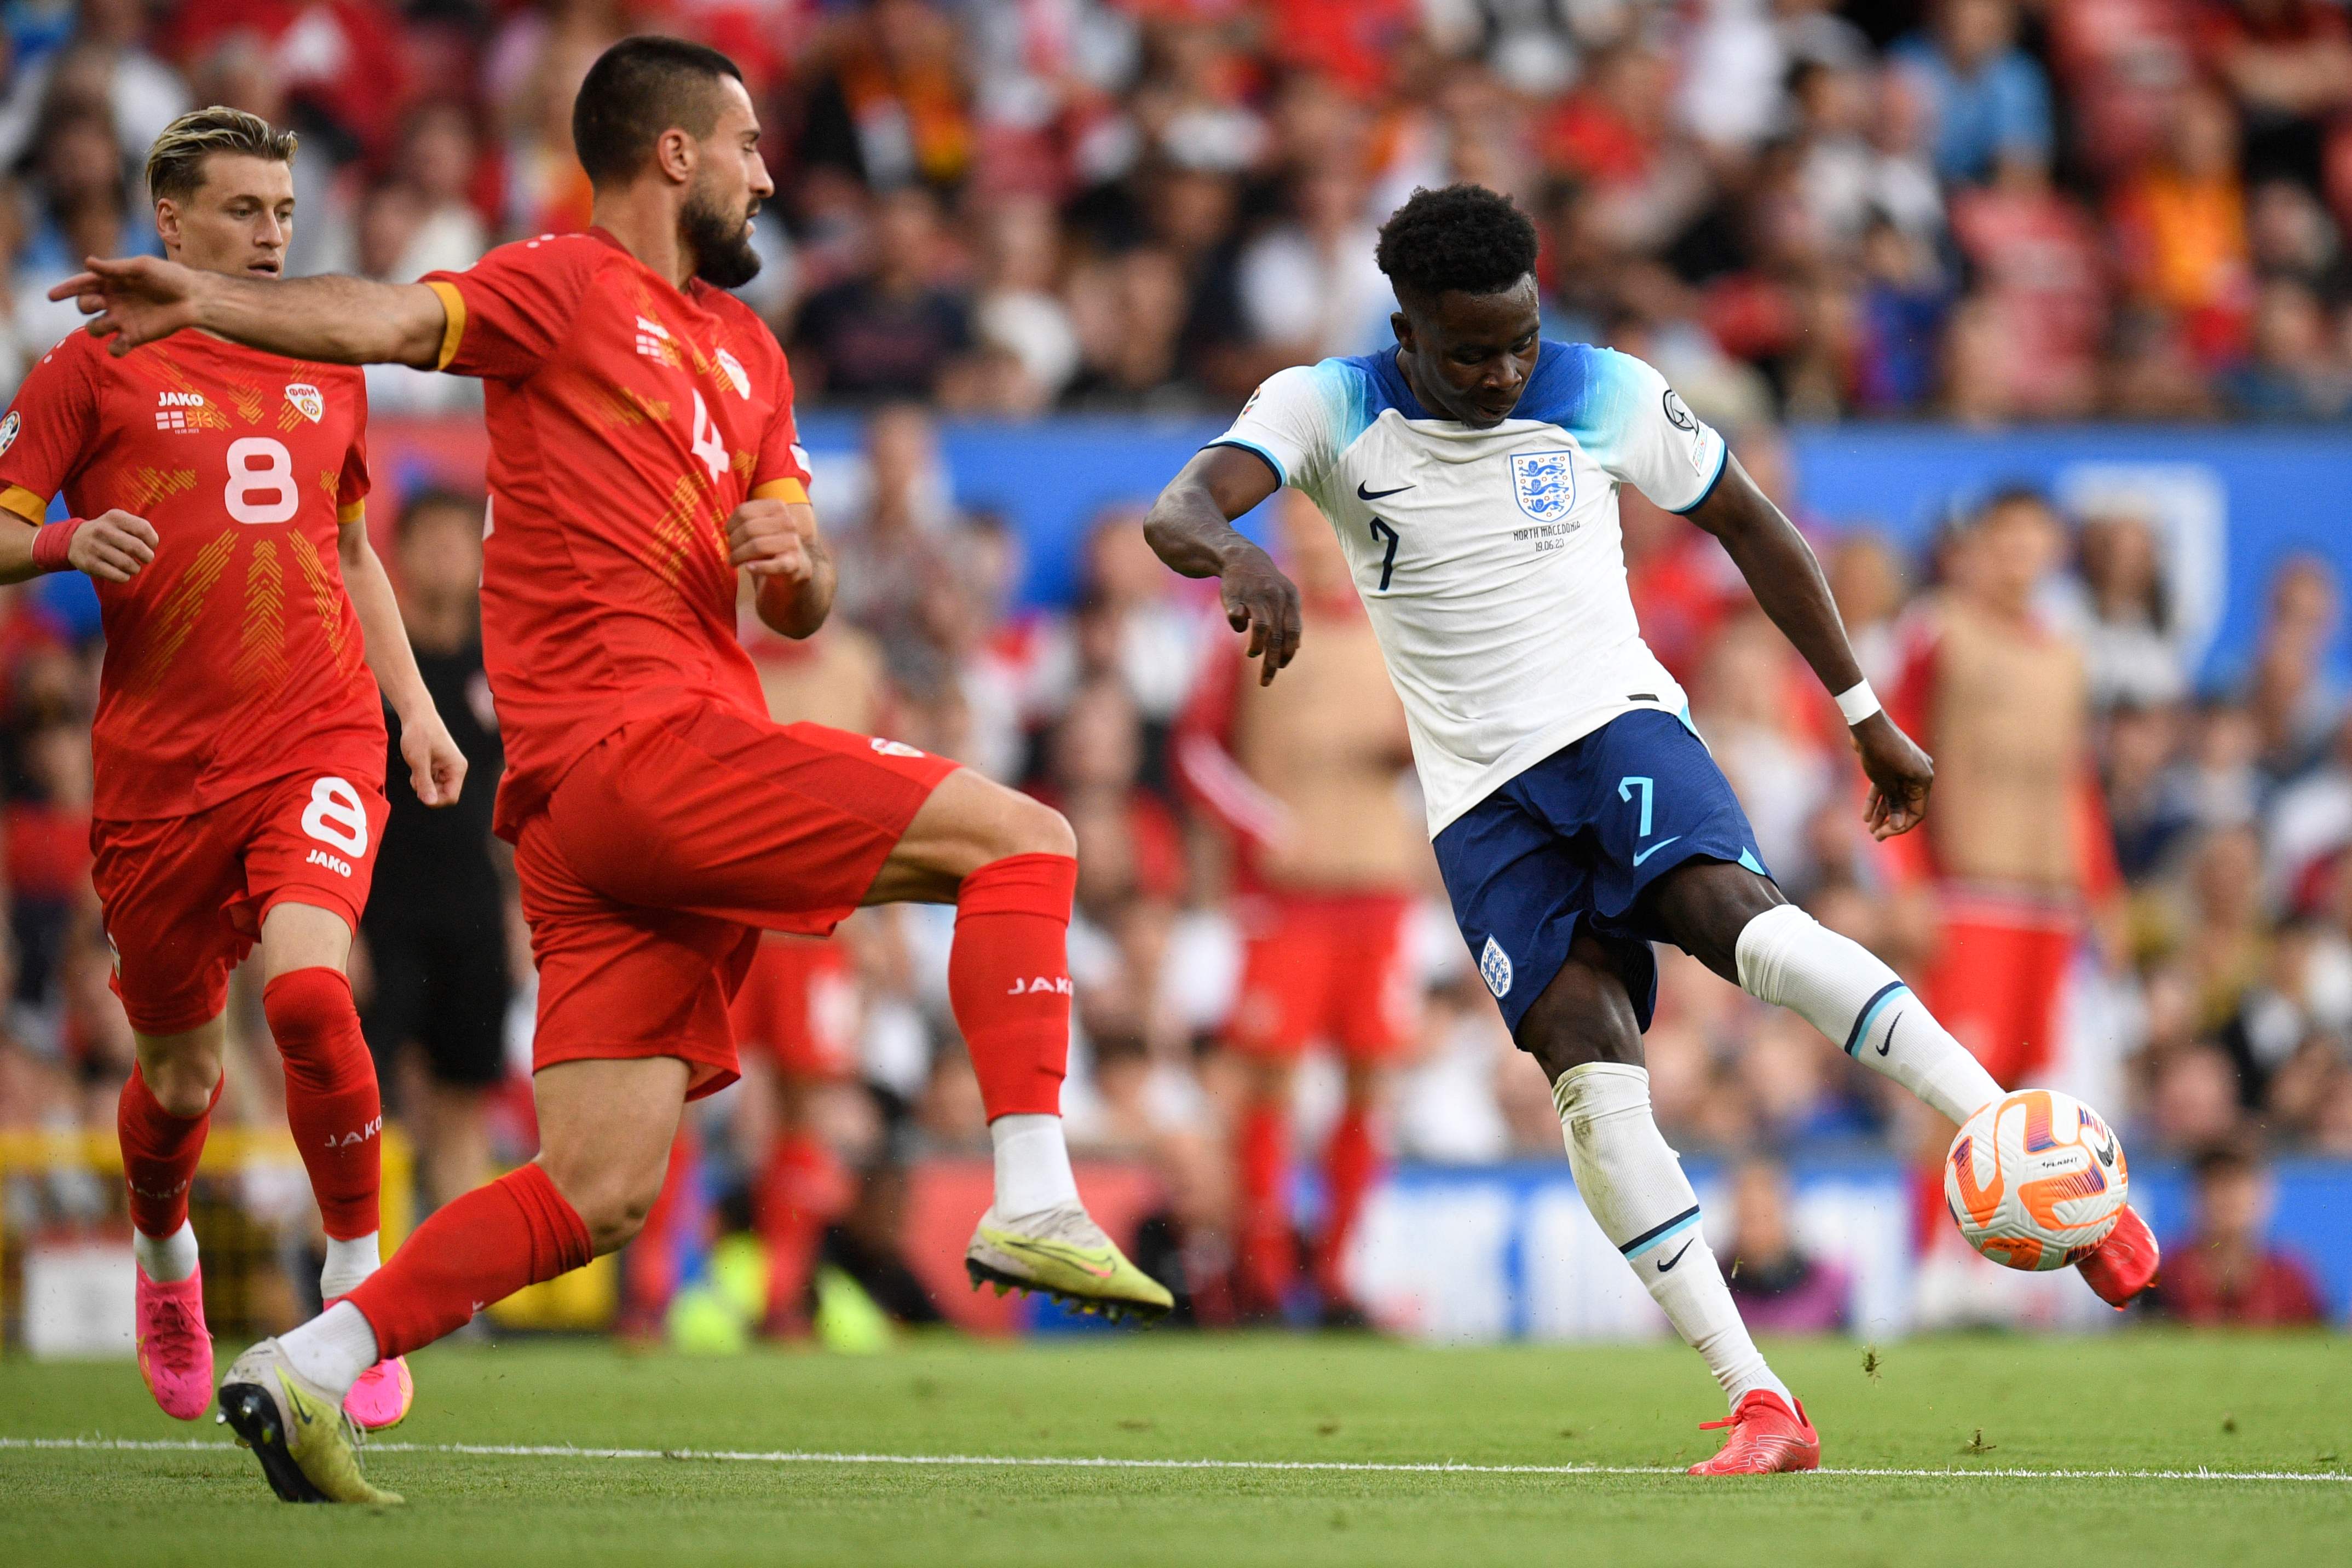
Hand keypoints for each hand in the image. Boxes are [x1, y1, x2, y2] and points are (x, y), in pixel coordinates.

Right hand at [50, 255, 208, 354]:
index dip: (65, 289)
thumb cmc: (170, 277)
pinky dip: (115, 349)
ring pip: (94, 329)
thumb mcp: (142, 267)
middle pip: (83, 307)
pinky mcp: (135, 337)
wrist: (195, 298)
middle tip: (101, 302)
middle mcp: (112, 301)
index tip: (51, 296)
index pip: (81, 285)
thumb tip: (87, 262)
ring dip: (96, 327)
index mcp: (111, 282)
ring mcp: (122, 320)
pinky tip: (123, 342)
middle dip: (85, 305)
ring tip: (112, 322)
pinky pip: (115, 349)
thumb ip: (115, 268)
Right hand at [68, 509, 158, 581]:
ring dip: (136, 569)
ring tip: (133, 567)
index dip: (153, 541)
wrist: (73, 540)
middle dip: (147, 557)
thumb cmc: (108, 533)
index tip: (151, 546)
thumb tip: (152, 546)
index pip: (143, 529)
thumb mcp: (120, 522)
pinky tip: (123, 574)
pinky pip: (117, 576)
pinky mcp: (90, 563)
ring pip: (127, 564)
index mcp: (114, 517)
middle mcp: (103, 530)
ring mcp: (94, 547)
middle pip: (136, 547)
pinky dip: (125, 577)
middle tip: (146, 559)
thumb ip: (139, 529)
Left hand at [398, 710, 467, 806]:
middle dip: (428, 790)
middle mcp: (455, 769)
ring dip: (423, 783)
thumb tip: (429, 802)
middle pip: (444, 793)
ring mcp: (447, 767)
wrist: (417, 714)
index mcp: (457, 767)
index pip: (451, 796)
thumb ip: (424, 783)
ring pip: (436, 787)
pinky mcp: (439, 764)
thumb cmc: (419, 734)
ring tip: (415, 769)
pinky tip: (416, 766)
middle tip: (415, 778)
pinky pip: (432, 779)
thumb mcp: (418, 760)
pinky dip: (422, 777)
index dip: (435, 800)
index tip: (419, 792)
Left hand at [725, 499, 813, 584]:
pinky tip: (749, 568)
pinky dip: (758, 567)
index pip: (744, 512)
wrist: (793, 565)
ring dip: (739, 556)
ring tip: (734, 562)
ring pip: (757, 546)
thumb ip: (745, 520)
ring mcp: (793, 543)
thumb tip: (727, 528)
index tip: (729, 534)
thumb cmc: (769, 542)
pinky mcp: (794, 563)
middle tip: (731, 552)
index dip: (731, 525)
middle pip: (748, 529)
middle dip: (734, 543)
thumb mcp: (759, 524)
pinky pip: (773, 565)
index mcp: (778, 507)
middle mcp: (788, 522)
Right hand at [1220, 541, 1302, 685]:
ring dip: (1257, 647)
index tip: (1281, 666)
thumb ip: (1290, 621)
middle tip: (1266, 680)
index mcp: (1291, 598)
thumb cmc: (1264, 584)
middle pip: (1277, 636)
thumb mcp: (1284, 597)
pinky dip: (1237, 626)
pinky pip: (1237, 617)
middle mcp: (1275, 596)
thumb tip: (1296, 649)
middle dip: (1272, 662)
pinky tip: (1238, 625)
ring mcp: (1255, 594)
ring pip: (1262, 628)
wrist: (1241, 556)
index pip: (1293, 632)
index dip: (1287, 652)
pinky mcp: (1234, 594)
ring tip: (1252, 653)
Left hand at [1852, 711, 1931, 839]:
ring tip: (1869, 827)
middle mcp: (1919, 774)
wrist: (1867, 725)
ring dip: (1882, 812)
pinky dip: (1877, 798)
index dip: (1901, 826)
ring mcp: (1906, 768)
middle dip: (1890, 821)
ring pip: (1895, 796)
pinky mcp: (1893, 765)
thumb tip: (1899, 826)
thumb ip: (1894, 805)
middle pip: (1906, 804)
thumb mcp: (1886, 783)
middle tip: (1875, 836)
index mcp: (1924, 779)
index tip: (1885, 834)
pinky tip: (1866, 814)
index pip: (1917, 811)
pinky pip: (1887, 786)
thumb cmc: (1879, 753)